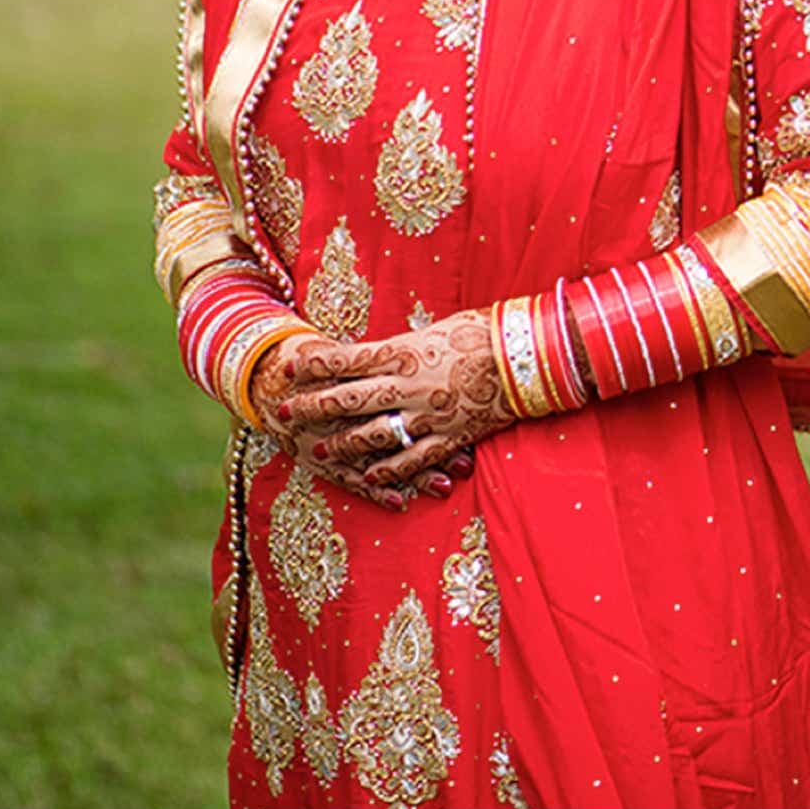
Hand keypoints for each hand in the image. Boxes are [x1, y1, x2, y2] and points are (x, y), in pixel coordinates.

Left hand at [264, 310, 511, 504]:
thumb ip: (401, 349)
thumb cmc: (481, 333)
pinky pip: (413, 458)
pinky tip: (370, 477)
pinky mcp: (450, 436)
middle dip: (311, 406)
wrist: (527, 357)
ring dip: (342, 443)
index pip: (344, 360)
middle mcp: (407, 385)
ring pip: (373, 433)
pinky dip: (389, 469)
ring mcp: (427, 414)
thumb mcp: (433, 331)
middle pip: (347, 398)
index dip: (313, 365)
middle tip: (283, 412)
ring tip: (318, 449)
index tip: (289, 368)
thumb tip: (372, 356)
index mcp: (401, 352)